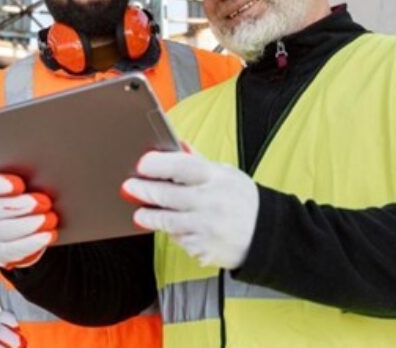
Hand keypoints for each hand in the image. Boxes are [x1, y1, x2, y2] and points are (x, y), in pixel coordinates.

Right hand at [0, 173, 57, 268]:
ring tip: (49, 219)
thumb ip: (23, 178)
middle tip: (44, 203)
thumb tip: (43, 173)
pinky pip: (11, 251)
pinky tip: (47, 236)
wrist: (5, 227)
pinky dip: (31, 243)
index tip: (20, 184)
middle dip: (22, 206)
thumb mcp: (14, 186)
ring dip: (29, 226)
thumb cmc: (15, 199)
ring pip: (4, 231)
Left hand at [121, 148, 258, 268]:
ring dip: (150, 216)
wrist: (266, 236)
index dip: (159, 164)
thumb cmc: (242, 201)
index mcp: (217, 179)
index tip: (142, 164)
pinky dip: (173, 233)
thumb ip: (198, 163)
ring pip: (168, 222)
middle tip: (128, 187)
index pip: (182, 166)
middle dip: (144, 190)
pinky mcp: (203, 249)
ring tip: (140, 213)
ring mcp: (207, 228)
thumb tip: (178, 145)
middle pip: (169, 195)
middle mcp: (212, 203)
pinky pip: (179, 239)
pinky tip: (174, 227)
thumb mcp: (227, 175)